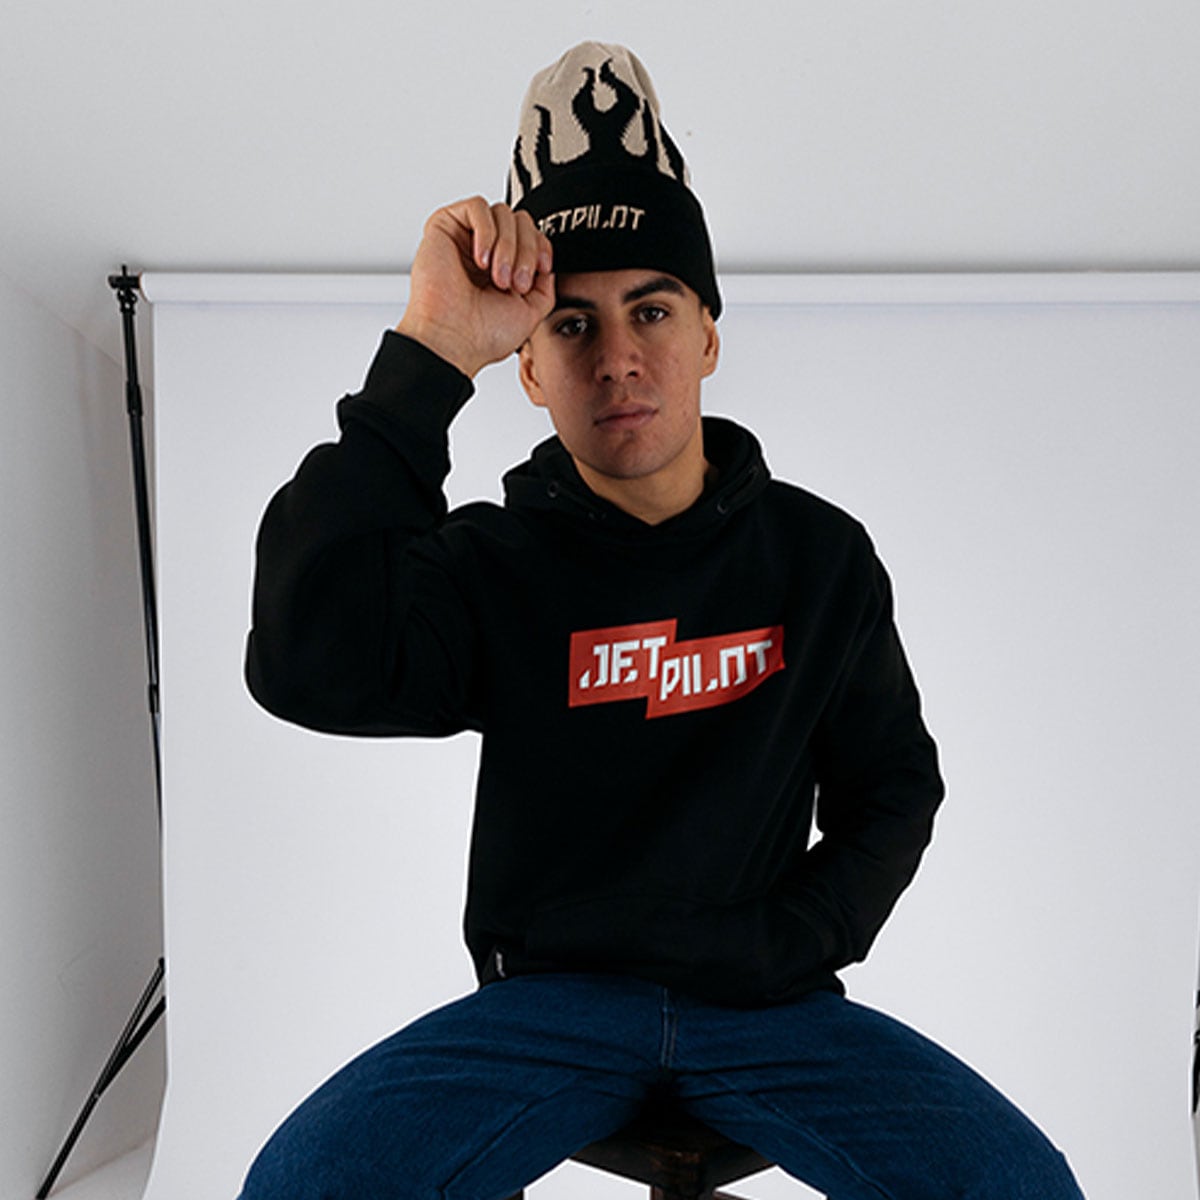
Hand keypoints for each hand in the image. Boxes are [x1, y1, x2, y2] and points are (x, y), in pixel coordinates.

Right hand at [396, 197, 554, 378]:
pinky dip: (487, 231)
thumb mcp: (531, 311)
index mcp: (501, 268)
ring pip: (502, 213)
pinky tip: (481, 259)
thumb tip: (546, 262)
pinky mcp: (443, 228)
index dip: (541, 246)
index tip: (542, 268)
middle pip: (520, 220)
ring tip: (497, 277)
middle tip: (515, 282)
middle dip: (526, 250)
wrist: (454, 342)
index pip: (530, 235)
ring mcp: (464, 239)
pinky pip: (477, 207)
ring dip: (508, 245)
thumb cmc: (482, 335)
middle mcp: (483, 252)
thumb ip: (544, 284)